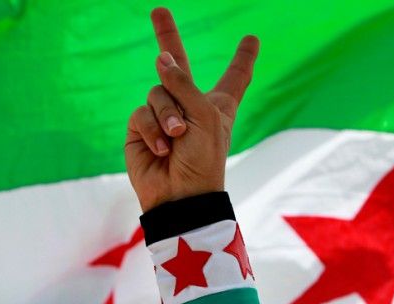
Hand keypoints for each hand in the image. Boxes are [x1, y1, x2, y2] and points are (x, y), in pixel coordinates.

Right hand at [125, 7, 259, 211]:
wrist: (181, 196)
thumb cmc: (204, 159)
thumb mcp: (205, 115)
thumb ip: (183, 84)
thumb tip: (159, 58)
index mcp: (217, 104)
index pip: (234, 76)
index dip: (242, 58)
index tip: (251, 39)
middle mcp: (189, 105)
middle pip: (177, 65)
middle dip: (167, 36)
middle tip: (158, 10)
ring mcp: (163, 115)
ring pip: (157, 91)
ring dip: (167, 114)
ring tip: (177, 137)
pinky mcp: (142, 128)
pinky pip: (142, 113)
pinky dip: (153, 129)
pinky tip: (162, 149)